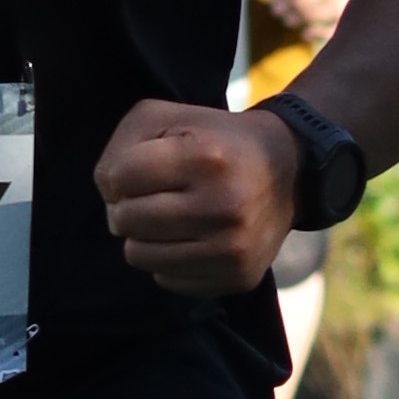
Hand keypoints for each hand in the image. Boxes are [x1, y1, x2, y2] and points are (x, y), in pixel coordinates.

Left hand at [99, 96, 298, 294]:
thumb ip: (122, 147)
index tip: (141, 171)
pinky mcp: (238, 276)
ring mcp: (233, 247)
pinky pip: (166, 280)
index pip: (120, 178)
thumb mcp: (168, 118)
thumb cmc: (216, 140)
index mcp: (206, 157)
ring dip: (143, 237)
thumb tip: (109, 196)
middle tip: (153, 196)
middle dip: (128, 206)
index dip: (119, 174)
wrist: (289, 170)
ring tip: (170, 217)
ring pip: (139, 256)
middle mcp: (224, 205)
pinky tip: (191, 238)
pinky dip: (168, 260)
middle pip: (125, 220)